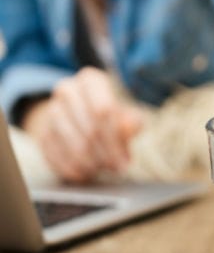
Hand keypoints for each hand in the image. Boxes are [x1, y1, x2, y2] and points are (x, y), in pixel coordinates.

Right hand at [21, 67, 142, 182]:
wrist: (75, 112)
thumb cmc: (108, 112)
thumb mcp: (124, 111)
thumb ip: (131, 120)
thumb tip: (130, 127)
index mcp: (90, 79)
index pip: (103, 110)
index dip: (116, 138)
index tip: (125, 159)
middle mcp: (67, 90)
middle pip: (90, 129)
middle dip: (107, 153)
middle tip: (118, 168)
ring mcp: (51, 111)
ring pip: (74, 145)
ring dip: (92, 163)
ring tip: (105, 168)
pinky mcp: (42, 133)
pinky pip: (57, 157)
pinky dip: (74, 169)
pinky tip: (86, 172)